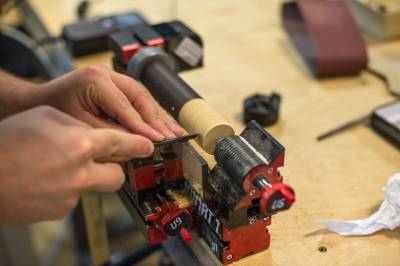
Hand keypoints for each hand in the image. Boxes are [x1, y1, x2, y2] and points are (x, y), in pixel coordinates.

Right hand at [0, 106, 153, 223]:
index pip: (121, 143)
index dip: (138, 144)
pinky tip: (45, 181)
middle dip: (114, 167)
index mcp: (79, 144)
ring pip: (92, 187)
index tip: (149, 146)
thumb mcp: (44, 117)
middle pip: (117, 175)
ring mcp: (70, 195)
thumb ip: (75, 124)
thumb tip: (92, 133)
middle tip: (100, 160)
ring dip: (84, 177)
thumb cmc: (8, 142)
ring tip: (55, 167)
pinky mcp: (59, 212)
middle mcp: (80, 172)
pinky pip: (72, 199)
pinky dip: (65, 190)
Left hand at [22, 65, 182, 140]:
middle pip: (140, 96)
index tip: (158, 141)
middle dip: (158, 119)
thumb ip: (110, 134)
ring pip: (143, 96)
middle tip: (172, 136)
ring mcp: (111, 76)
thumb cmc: (55, 112)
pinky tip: (163, 123)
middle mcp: (106, 74)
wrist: (40, 101)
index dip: (144, 126)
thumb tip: (138, 144)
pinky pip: (137, 98)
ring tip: (175, 131)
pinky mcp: (115, 84)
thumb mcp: (81, 126)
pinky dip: (150, 112)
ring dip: (159, 115)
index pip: (126, 106)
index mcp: (94, 80)